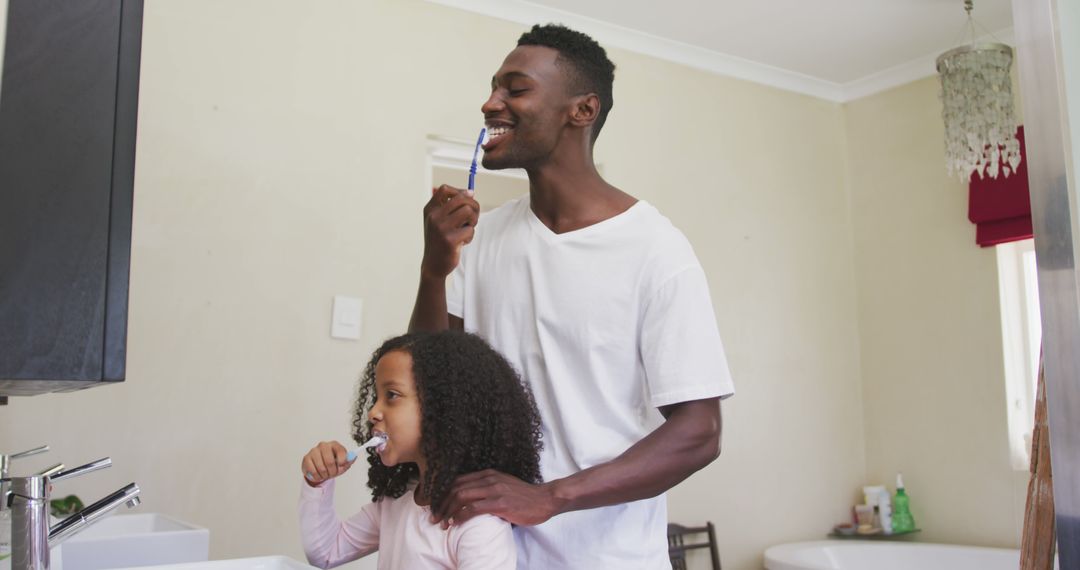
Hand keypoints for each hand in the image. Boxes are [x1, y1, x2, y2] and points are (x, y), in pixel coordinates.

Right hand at [301, 441, 354, 486]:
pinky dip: (318, 477)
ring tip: (325, 474)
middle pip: (330, 461)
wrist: (319, 469)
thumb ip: (349, 461)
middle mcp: (324, 445)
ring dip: (325, 475)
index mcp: (334, 445)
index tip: (341, 466)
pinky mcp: (306, 458)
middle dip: (333, 471)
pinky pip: (313, 472)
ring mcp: (314, 451)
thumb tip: (353, 457)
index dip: (342, 461)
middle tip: (333, 473)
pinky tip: (318, 474)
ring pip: (322, 468)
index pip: (340, 451)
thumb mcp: (342, 464)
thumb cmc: (332, 465)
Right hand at [421, 185, 479, 279]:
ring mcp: (441, 228)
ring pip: (468, 211)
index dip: (460, 191)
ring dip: (473, 220)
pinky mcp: (450, 240)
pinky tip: (463, 242)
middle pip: (461, 198)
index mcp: (430, 209)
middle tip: (473, 217)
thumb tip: (471, 192)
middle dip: (474, 205)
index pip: (444, 189)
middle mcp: (434, 216)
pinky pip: (470, 230)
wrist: (433, 264)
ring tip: (467, 229)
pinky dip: (470, 235)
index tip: (467, 199)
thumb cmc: (440, 240)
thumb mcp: (439, 221)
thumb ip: (451, 207)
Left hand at [432, 469, 560, 528]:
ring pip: (461, 496)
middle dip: (441, 504)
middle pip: (456, 488)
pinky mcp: (500, 503)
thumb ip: (488, 488)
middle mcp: (489, 479)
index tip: (437, 506)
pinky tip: (456, 523)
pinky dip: (460, 516)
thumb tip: (471, 499)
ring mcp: (494, 490)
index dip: (444, 493)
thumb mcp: (503, 485)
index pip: (458, 480)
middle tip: (435, 517)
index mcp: (488, 474)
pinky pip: (473, 508)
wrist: (545, 499)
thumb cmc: (525, 496)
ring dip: (448, 511)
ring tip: (443, 523)